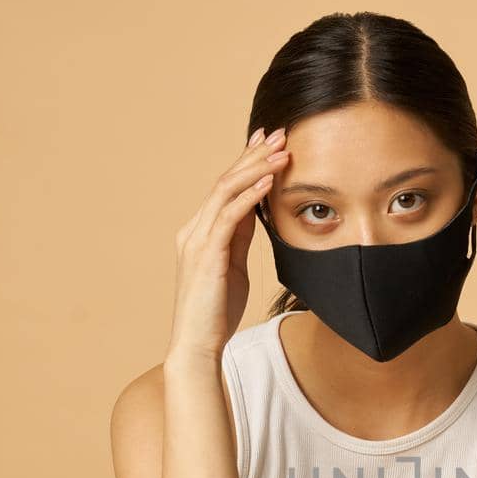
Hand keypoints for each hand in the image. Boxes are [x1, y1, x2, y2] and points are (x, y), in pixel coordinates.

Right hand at [168, 125, 289, 360]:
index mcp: (200, 231)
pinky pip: (229, 217)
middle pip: (225, 181)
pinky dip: (250, 196)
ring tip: (283, 151)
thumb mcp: (234, 265)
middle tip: (280, 132)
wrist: (197, 345)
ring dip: (256, 168)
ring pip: (226, 191)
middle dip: (254, 154)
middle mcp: (194, 229)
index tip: (268, 140)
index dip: (246, 161)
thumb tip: (256, 210)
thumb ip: (240, 237)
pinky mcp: (206, 255)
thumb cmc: (216, 311)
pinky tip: (269, 182)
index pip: (225, 187)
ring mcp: (197, 240)